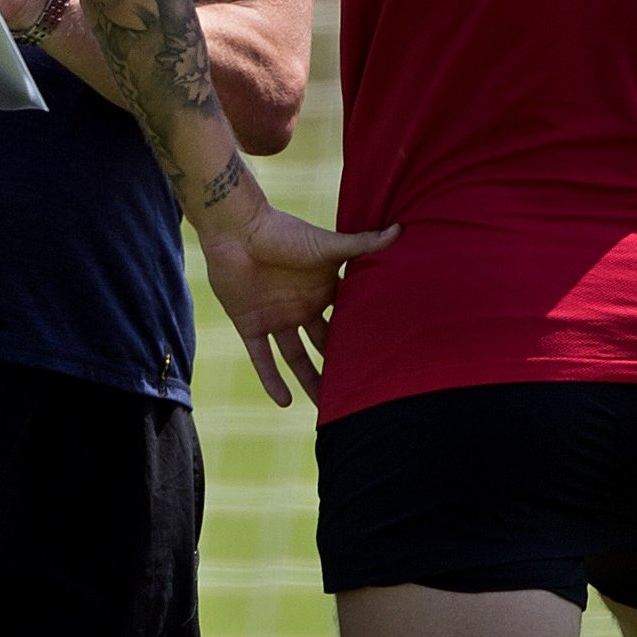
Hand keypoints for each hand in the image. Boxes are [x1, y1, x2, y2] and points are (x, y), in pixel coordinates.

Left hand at [200, 207, 400, 407]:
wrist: (237, 229)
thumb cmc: (284, 232)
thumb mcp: (327, 245)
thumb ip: (362, 244)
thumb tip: (399, 230)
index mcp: (323, 290)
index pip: (345, 319)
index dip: (361, 337)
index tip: (384, 358)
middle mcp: (302, 307)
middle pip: (323, 344)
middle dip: (338, 365)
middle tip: (359, 390)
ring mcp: (277, 318)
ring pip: (295, 357)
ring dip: (308, 380)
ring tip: (325, 406)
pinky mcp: (251, 325)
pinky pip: (262, 359)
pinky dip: (271, 380)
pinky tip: (285, 402)